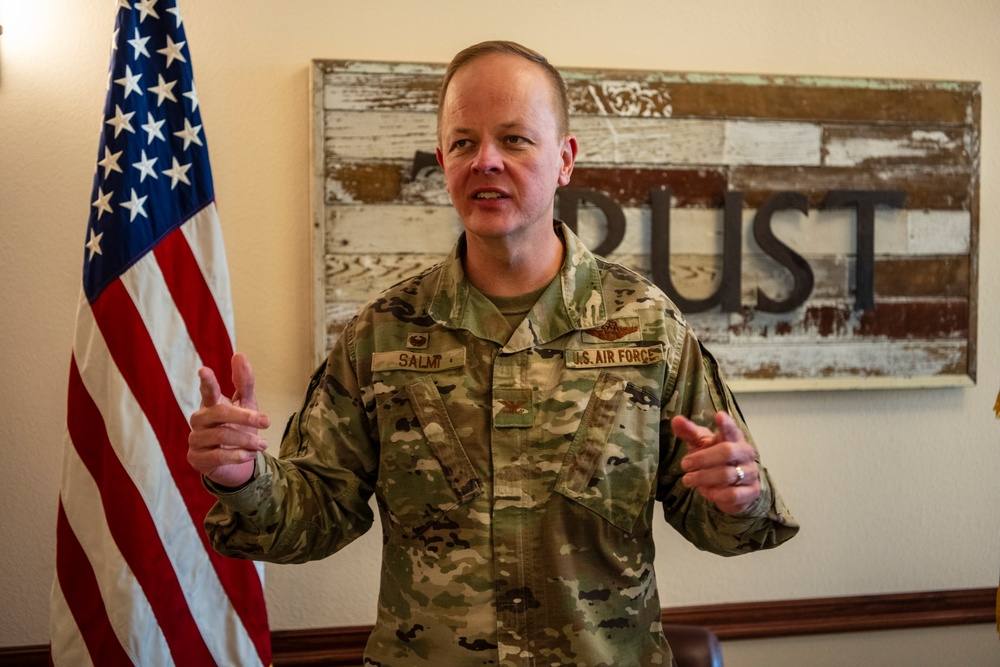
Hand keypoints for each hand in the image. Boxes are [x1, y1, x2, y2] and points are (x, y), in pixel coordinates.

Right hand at [188, 353, 269, 488]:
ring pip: (221, 436)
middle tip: (267, 421)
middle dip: (246, 417)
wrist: (234, 463)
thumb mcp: (246, 404)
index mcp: (210, 404)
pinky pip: (218, 456)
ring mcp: (195, 440)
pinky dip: (238, 455)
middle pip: (220, 413)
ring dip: (247, 440)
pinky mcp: (196, 459)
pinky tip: (250, 455)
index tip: (204, 370)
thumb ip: (244, 382)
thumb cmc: (239, 428)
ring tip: (263, 444)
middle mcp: (199, 420)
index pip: (207, 391)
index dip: (207, 381)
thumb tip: (239, 355)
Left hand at [671, 411, 760, 514]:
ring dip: (703, 478)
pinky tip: (704, 490)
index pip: (731, 429)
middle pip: (727, 452)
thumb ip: (689, 432)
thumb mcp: (701, 444)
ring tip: (688, 480)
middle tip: (685, 464)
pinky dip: (714, 494)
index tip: (719, 415)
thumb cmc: (714, 457)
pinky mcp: (751, 492)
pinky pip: (732, 494)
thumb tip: (675, 420)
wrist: (733, 484)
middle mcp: (745, 453)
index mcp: (734, 438)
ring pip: (727, 475)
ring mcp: (751, 472)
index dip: (726, 423)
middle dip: (702, 458)